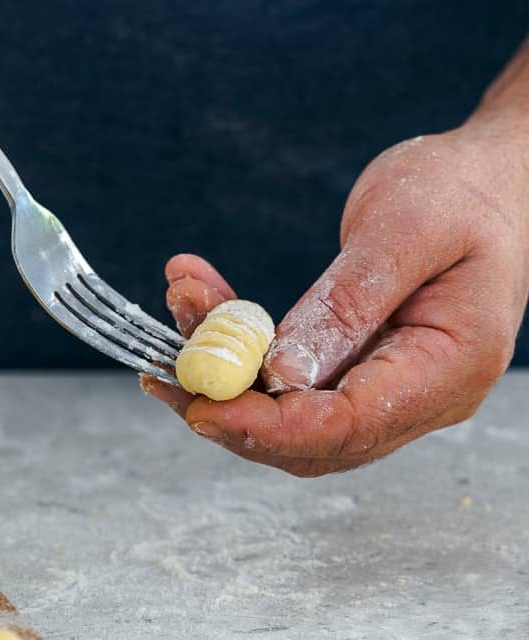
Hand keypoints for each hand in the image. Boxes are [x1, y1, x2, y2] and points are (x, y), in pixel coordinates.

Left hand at [143, 119, 528, 475]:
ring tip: (181, 313)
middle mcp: (419, 399)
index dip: (267, 425)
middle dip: (231, 408)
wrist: (490, 182)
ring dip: (225, 380)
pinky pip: (290, 387)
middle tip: (167, 367)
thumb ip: (348, 304)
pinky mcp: (358, 376)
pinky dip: (241, 358)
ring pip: (290, 420)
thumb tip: (279, 375)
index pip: (346, 426)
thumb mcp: (407, 228)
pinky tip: (201, 315)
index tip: (200, 402)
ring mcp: (388, 394)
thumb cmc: (462, 192)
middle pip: (310, 440)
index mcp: (449, 370)